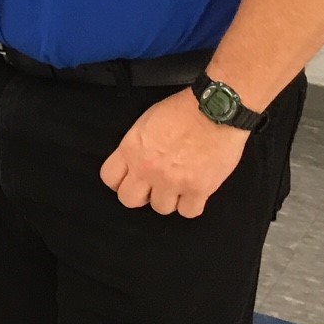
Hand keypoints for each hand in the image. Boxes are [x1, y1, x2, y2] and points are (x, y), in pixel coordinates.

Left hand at [99, 89, 250, 217]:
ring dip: (168, 199)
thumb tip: (134, 162)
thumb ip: (136, 146)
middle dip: (139, 194)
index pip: (109, 178)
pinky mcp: (199, 189)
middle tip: (151, 187)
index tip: (129, 178)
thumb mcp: (145, 122)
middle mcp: (148, 169)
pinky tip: (193, 192)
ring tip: (177, 186)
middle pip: (129, 200)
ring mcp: (173, 182)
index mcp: (131, 149)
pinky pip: (189, 212)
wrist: (214, 110)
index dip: (119, 181)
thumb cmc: (181, 110)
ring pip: (161, 208)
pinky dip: (191, 205)